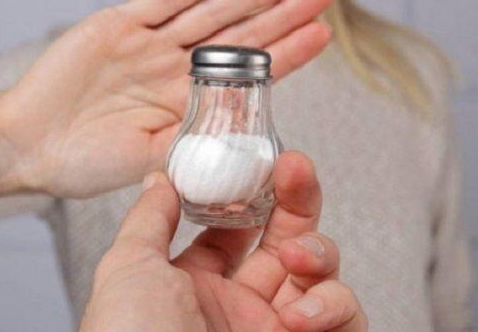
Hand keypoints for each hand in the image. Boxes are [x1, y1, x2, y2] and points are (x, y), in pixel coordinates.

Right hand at [0, 0, 333, 197]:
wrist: (27, 144)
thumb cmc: (87, 161)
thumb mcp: (150, 162)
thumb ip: (193, 146)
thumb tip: (246, 146)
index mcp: (189, 103)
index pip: (251, 74)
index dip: (288, 53)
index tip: (322, 34)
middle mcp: (176, 69)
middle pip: (241, 35)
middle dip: (284, 14)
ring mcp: (149, 44)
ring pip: (211, 14)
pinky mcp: (118, 25)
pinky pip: (162, 2)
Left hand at [80, 152, 367, 331]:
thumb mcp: (128, 270)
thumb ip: (150, 219)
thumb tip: (161, 179)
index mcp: (195, 287)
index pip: (236, 230)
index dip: (252, 195)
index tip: (260, 161)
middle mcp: (240, 308)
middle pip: (287, 239)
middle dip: (297, 199)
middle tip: (295, 168)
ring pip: (323, 274)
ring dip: (318, 252)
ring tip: (297, 257)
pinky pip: (348, 319)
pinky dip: (334, 305)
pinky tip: (301, 315)